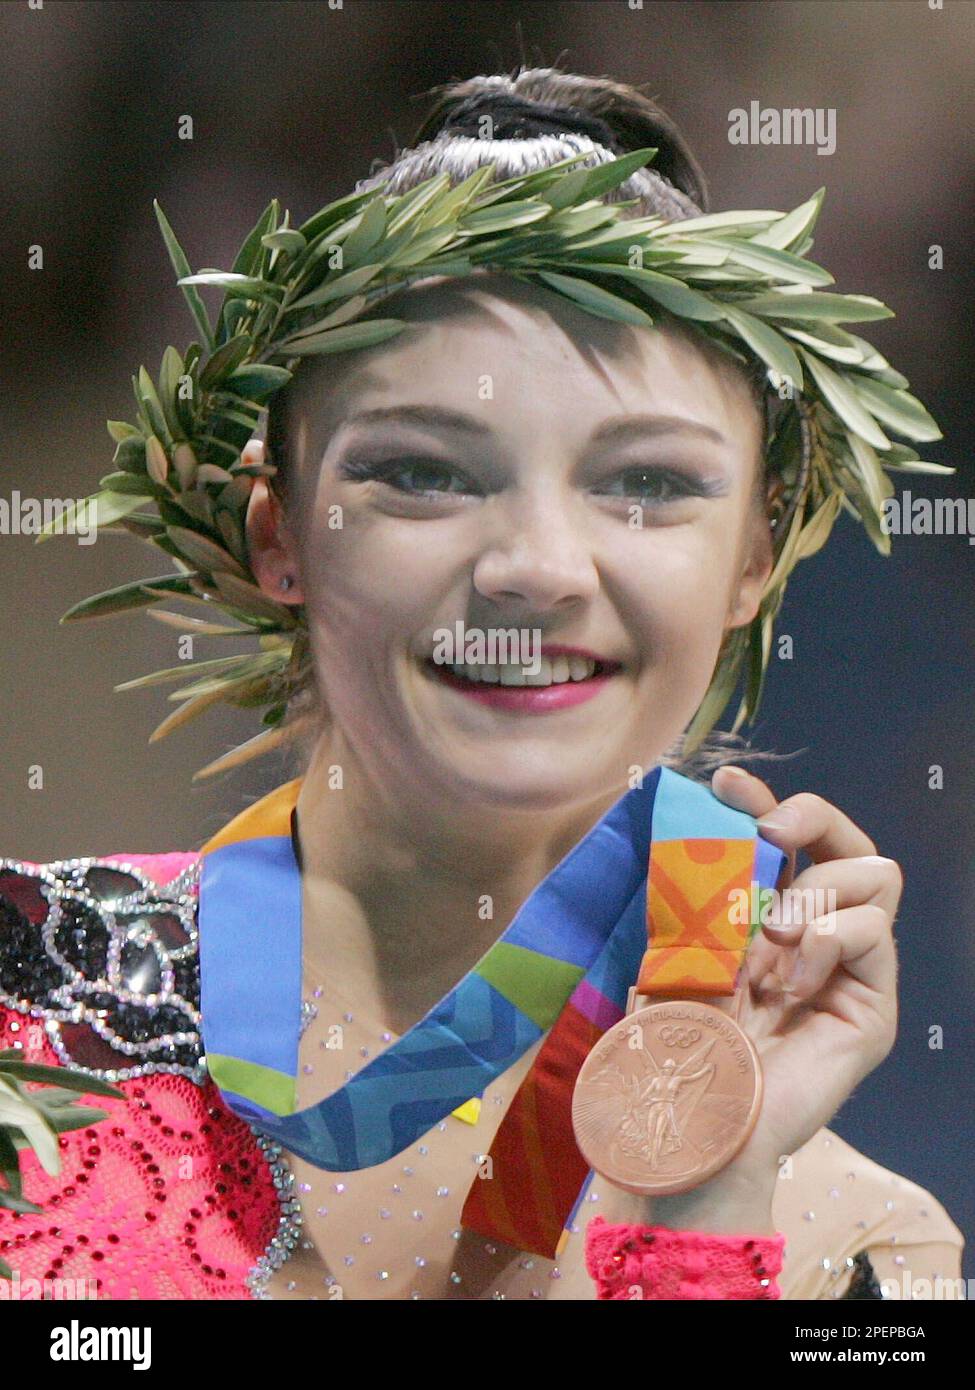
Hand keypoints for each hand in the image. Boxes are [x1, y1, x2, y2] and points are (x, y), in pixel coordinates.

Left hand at [608, 766, 900, 1233]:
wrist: (692, 1115)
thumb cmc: (677, 1036)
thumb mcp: (677, 942)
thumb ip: (698, 884)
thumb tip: (697, 809)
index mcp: (764, 915)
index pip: (785, 840)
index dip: (763, 801)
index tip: (725, 783)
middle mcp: (814, 934)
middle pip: (849, 840)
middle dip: (811, 815)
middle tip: (770, 833)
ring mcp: (849, 969)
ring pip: (874, 875)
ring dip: (811, 895)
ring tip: (766, 943)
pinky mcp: (872, 1005)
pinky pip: (871, 931)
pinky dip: (825, 940)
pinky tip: (788, 980)